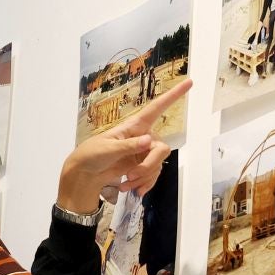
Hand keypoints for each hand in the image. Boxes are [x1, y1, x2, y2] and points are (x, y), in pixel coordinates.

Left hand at [59, 79, 190, 211]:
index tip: (189, 83)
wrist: (85, 175)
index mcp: (134, 126)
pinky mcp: (142, 167)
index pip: (157, 108)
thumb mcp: (107, 148)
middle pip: (161, 149)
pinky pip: (153, 176)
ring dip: (143, 178)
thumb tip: (149, 141)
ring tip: (126, 184)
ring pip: (157, 165)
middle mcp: (143, 137)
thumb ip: (129, 146)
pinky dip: (144, 185)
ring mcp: (143, 153)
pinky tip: (133, 190)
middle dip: (149, 166)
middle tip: (132, 175)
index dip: (173, 95)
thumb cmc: (91, 154)